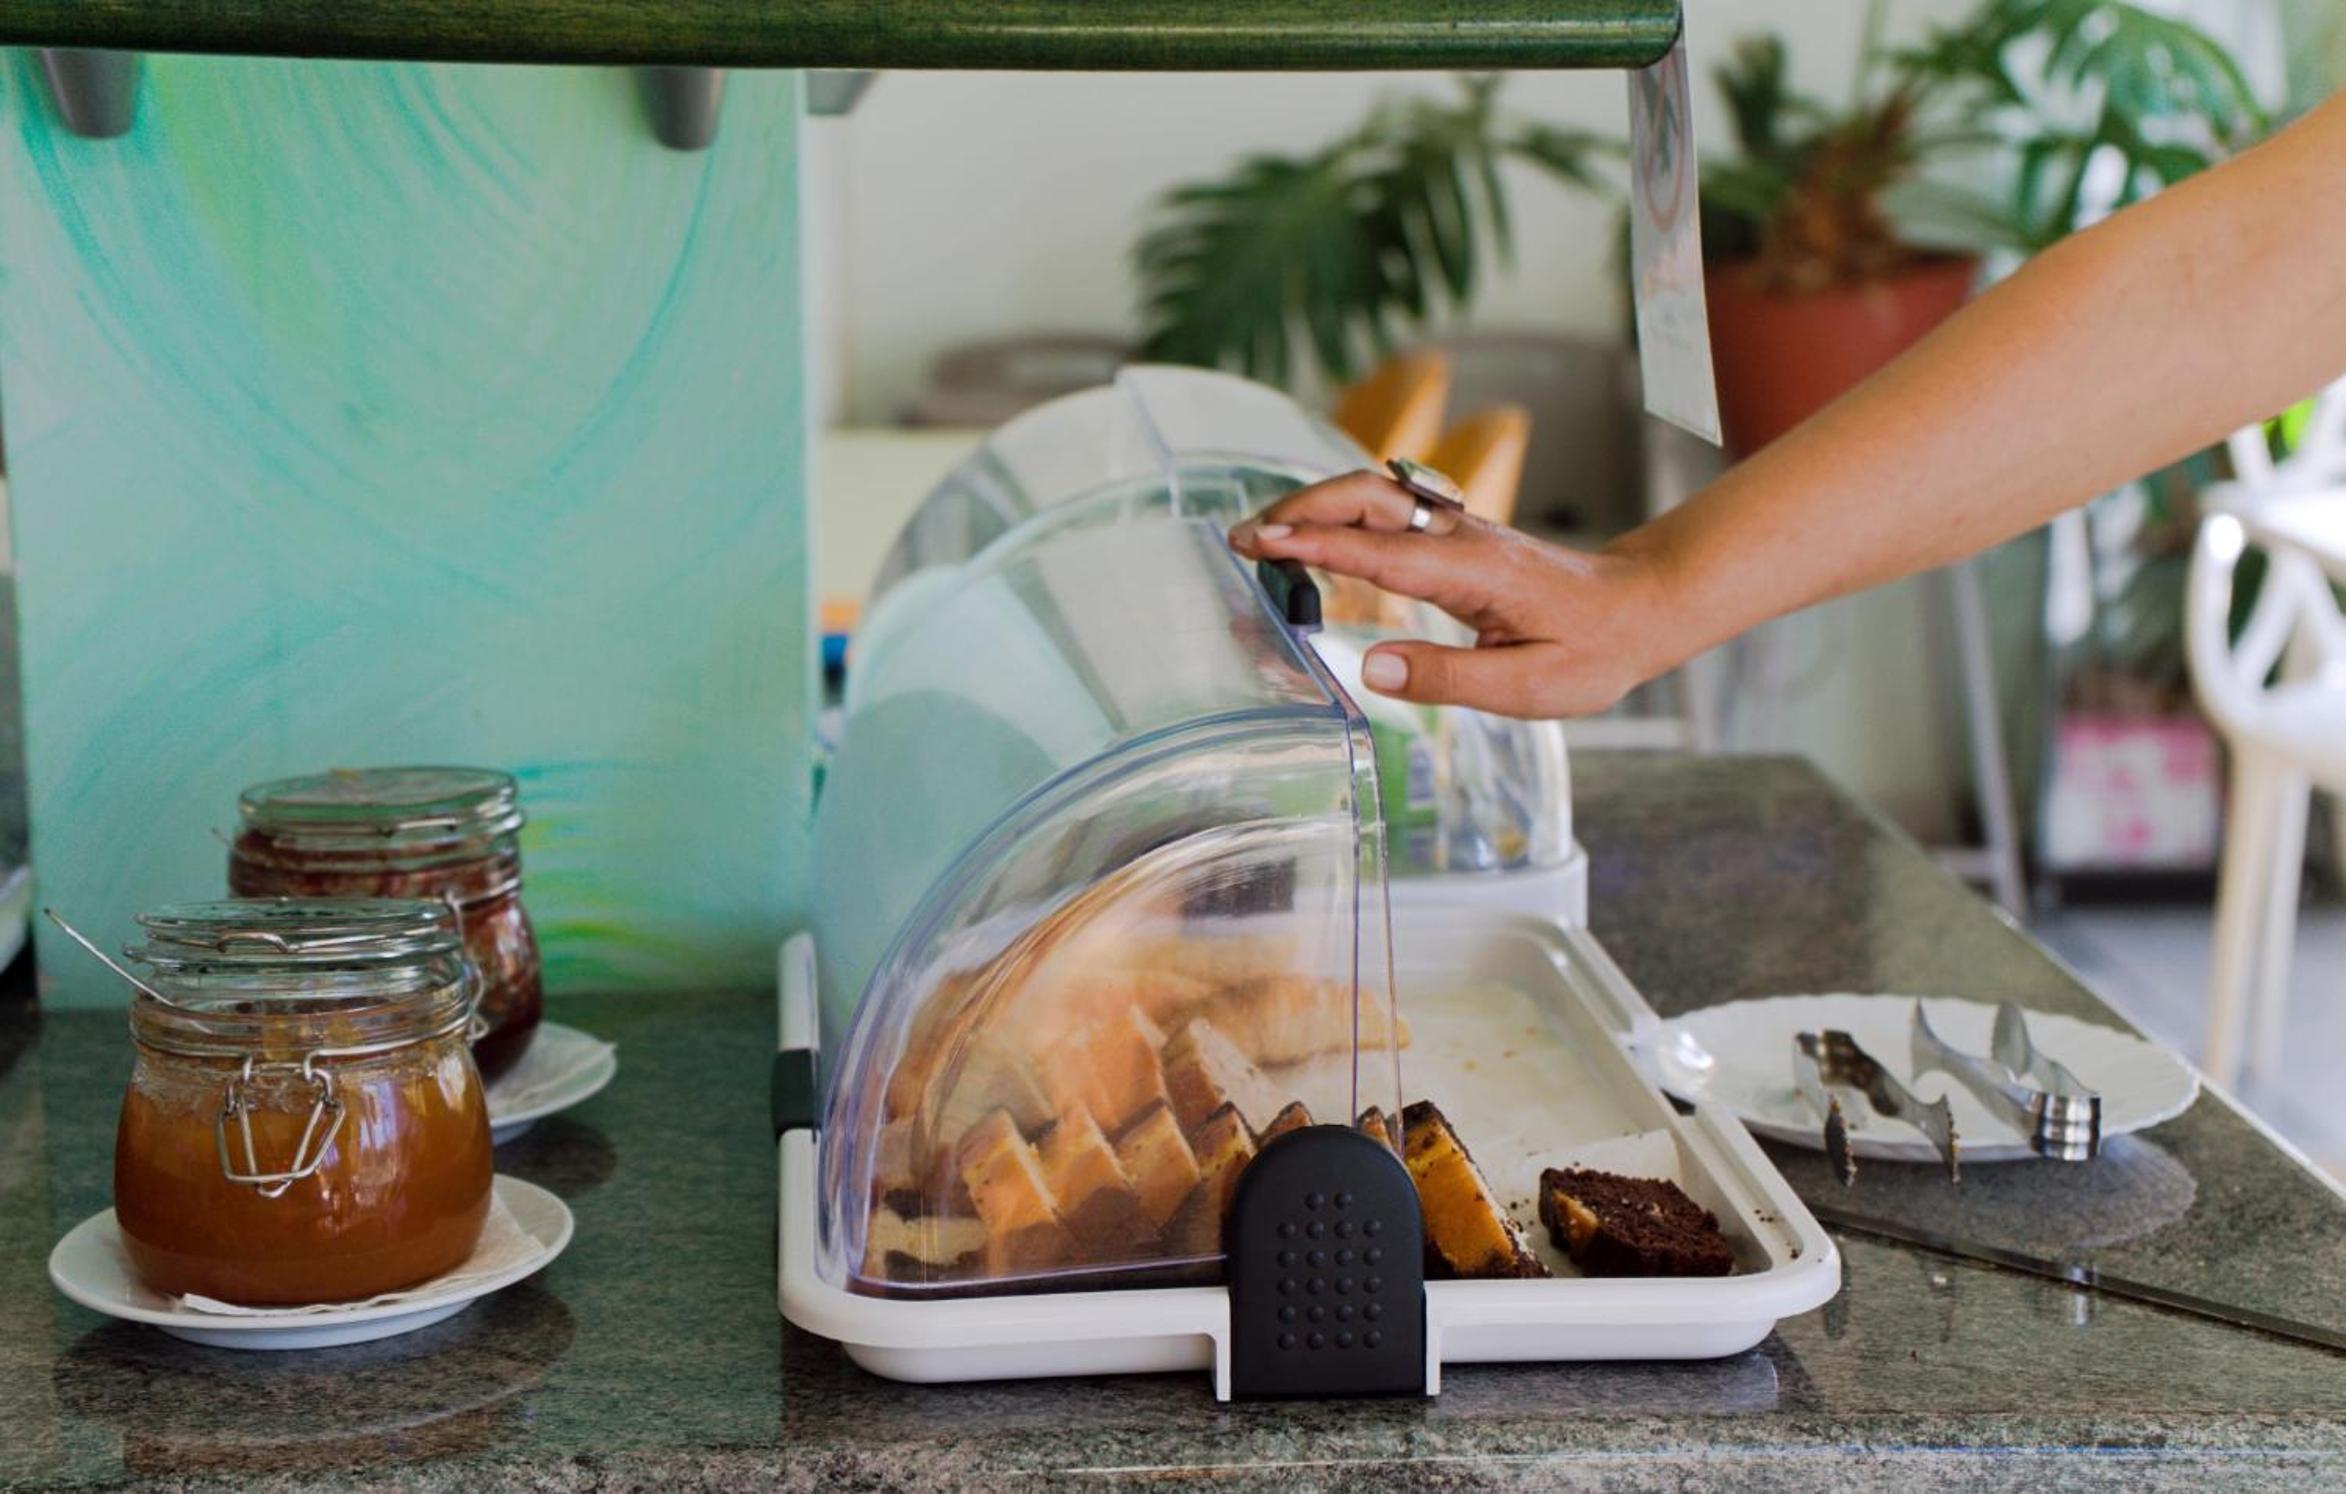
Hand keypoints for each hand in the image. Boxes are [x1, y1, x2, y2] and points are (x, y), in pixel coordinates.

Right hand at [1228, 470, 1678, 718]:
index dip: (1317, 544)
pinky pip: (1387, 512)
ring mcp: (1457, 529)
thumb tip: (1370, 668)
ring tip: (1262, 536)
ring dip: (1315, 506)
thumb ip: (1448, 680)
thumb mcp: (1529, 688)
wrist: (1638, 606)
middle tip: (1242, 538)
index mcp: (1473, 571)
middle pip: (1366, 498)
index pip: (1380, 552)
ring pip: (1373, 495)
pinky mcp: (1455, 535)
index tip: (1263, 542)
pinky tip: (1313, 536)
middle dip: (1300, 510)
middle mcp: (1459, 537)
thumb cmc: (1591, 650)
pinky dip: (1339, 514)